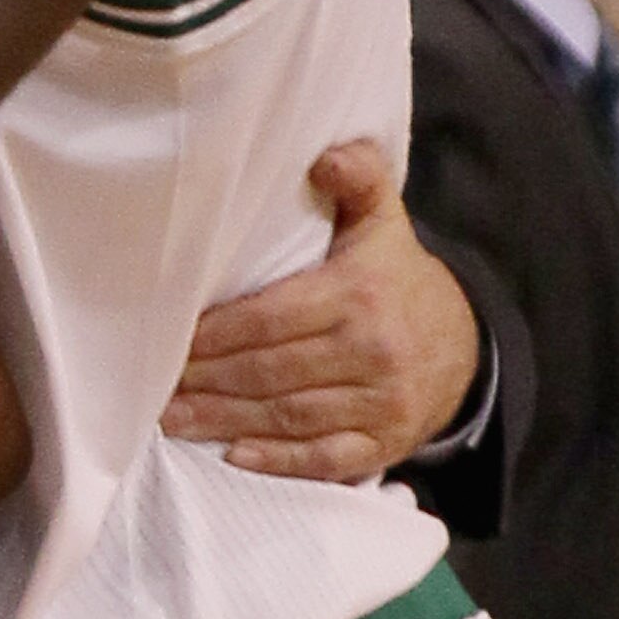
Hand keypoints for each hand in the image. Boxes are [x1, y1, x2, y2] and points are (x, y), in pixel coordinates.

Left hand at [161, 139, 480, 479]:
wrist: (463, 345)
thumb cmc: (395, 280)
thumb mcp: (383, 223)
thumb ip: (358, 180)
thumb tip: (327, 157)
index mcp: (360, 295)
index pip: (268, 318)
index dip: (213, 334)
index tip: (168, 339)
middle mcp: (373, 352)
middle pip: (269, 371)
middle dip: (206, 380)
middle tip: (155, 385)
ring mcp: (381, 403)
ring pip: (288, 416)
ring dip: (224, 421)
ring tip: (172, 419)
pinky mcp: (386, 443)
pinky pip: (326, 459)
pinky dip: (278, 461)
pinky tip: (233, 456)